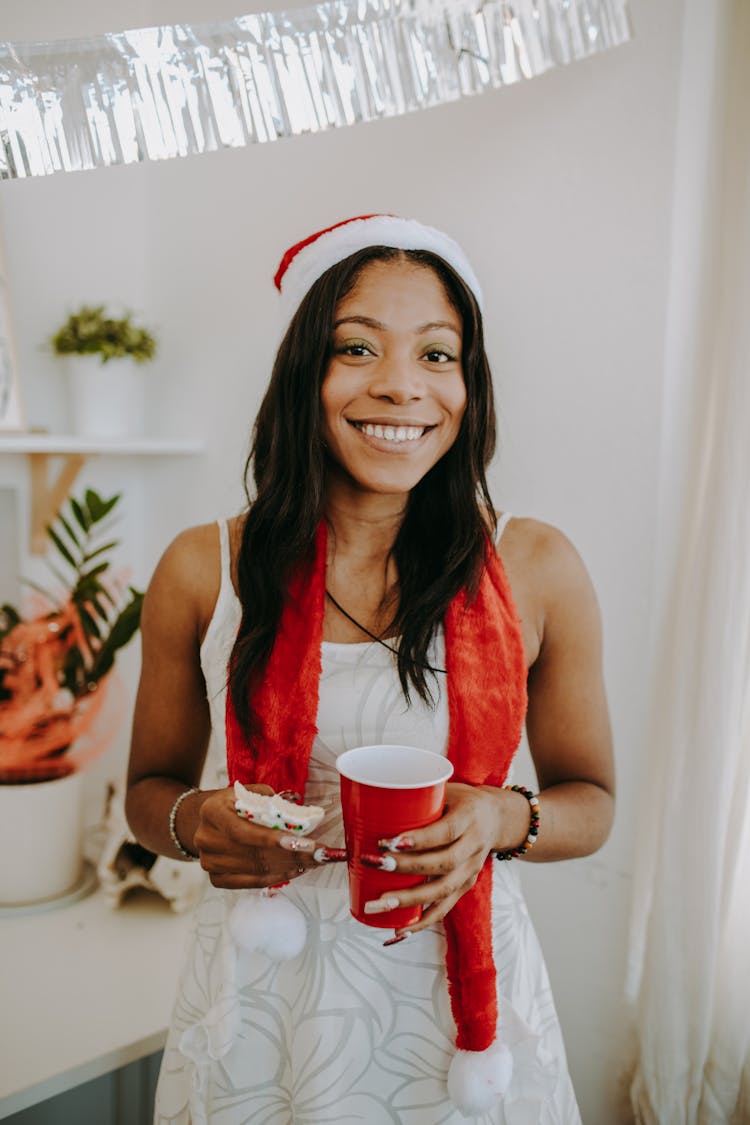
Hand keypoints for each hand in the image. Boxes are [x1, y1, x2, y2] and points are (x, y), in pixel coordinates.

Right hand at [193, 784, 344, 888]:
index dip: (272, 839)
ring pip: (257, 870)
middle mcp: (206, 838)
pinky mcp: (216, 879)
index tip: (303, 843)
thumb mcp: (248, 792)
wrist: (208, 821)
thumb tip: (302, 814)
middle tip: (321, 854)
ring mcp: (209, 862)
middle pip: (254, 854)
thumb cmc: (235, 804)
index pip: (242, 831)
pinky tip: (296, 870)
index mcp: (212, 811)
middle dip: (293, 855)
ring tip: (313, 861)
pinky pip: (252, 882)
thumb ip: (271, 801)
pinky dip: (277, 877)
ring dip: (290, 867)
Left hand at [361, 782, 524, 933]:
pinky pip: (445, 908)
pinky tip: (400, 928)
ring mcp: (471, 869)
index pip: (445, 832)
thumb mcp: (447, 790)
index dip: (418, 839)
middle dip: (406, 867)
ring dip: (410, 899)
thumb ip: (421, 800)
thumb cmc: (462, 801)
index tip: (387, 841)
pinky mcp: (465, 886)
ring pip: (443, 890)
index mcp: (469, 817)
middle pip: (442, 863)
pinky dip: (422, 921)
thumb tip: (372, 807)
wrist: (497, 818)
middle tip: (375, 865)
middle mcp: (473, 846)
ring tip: (380, 903)